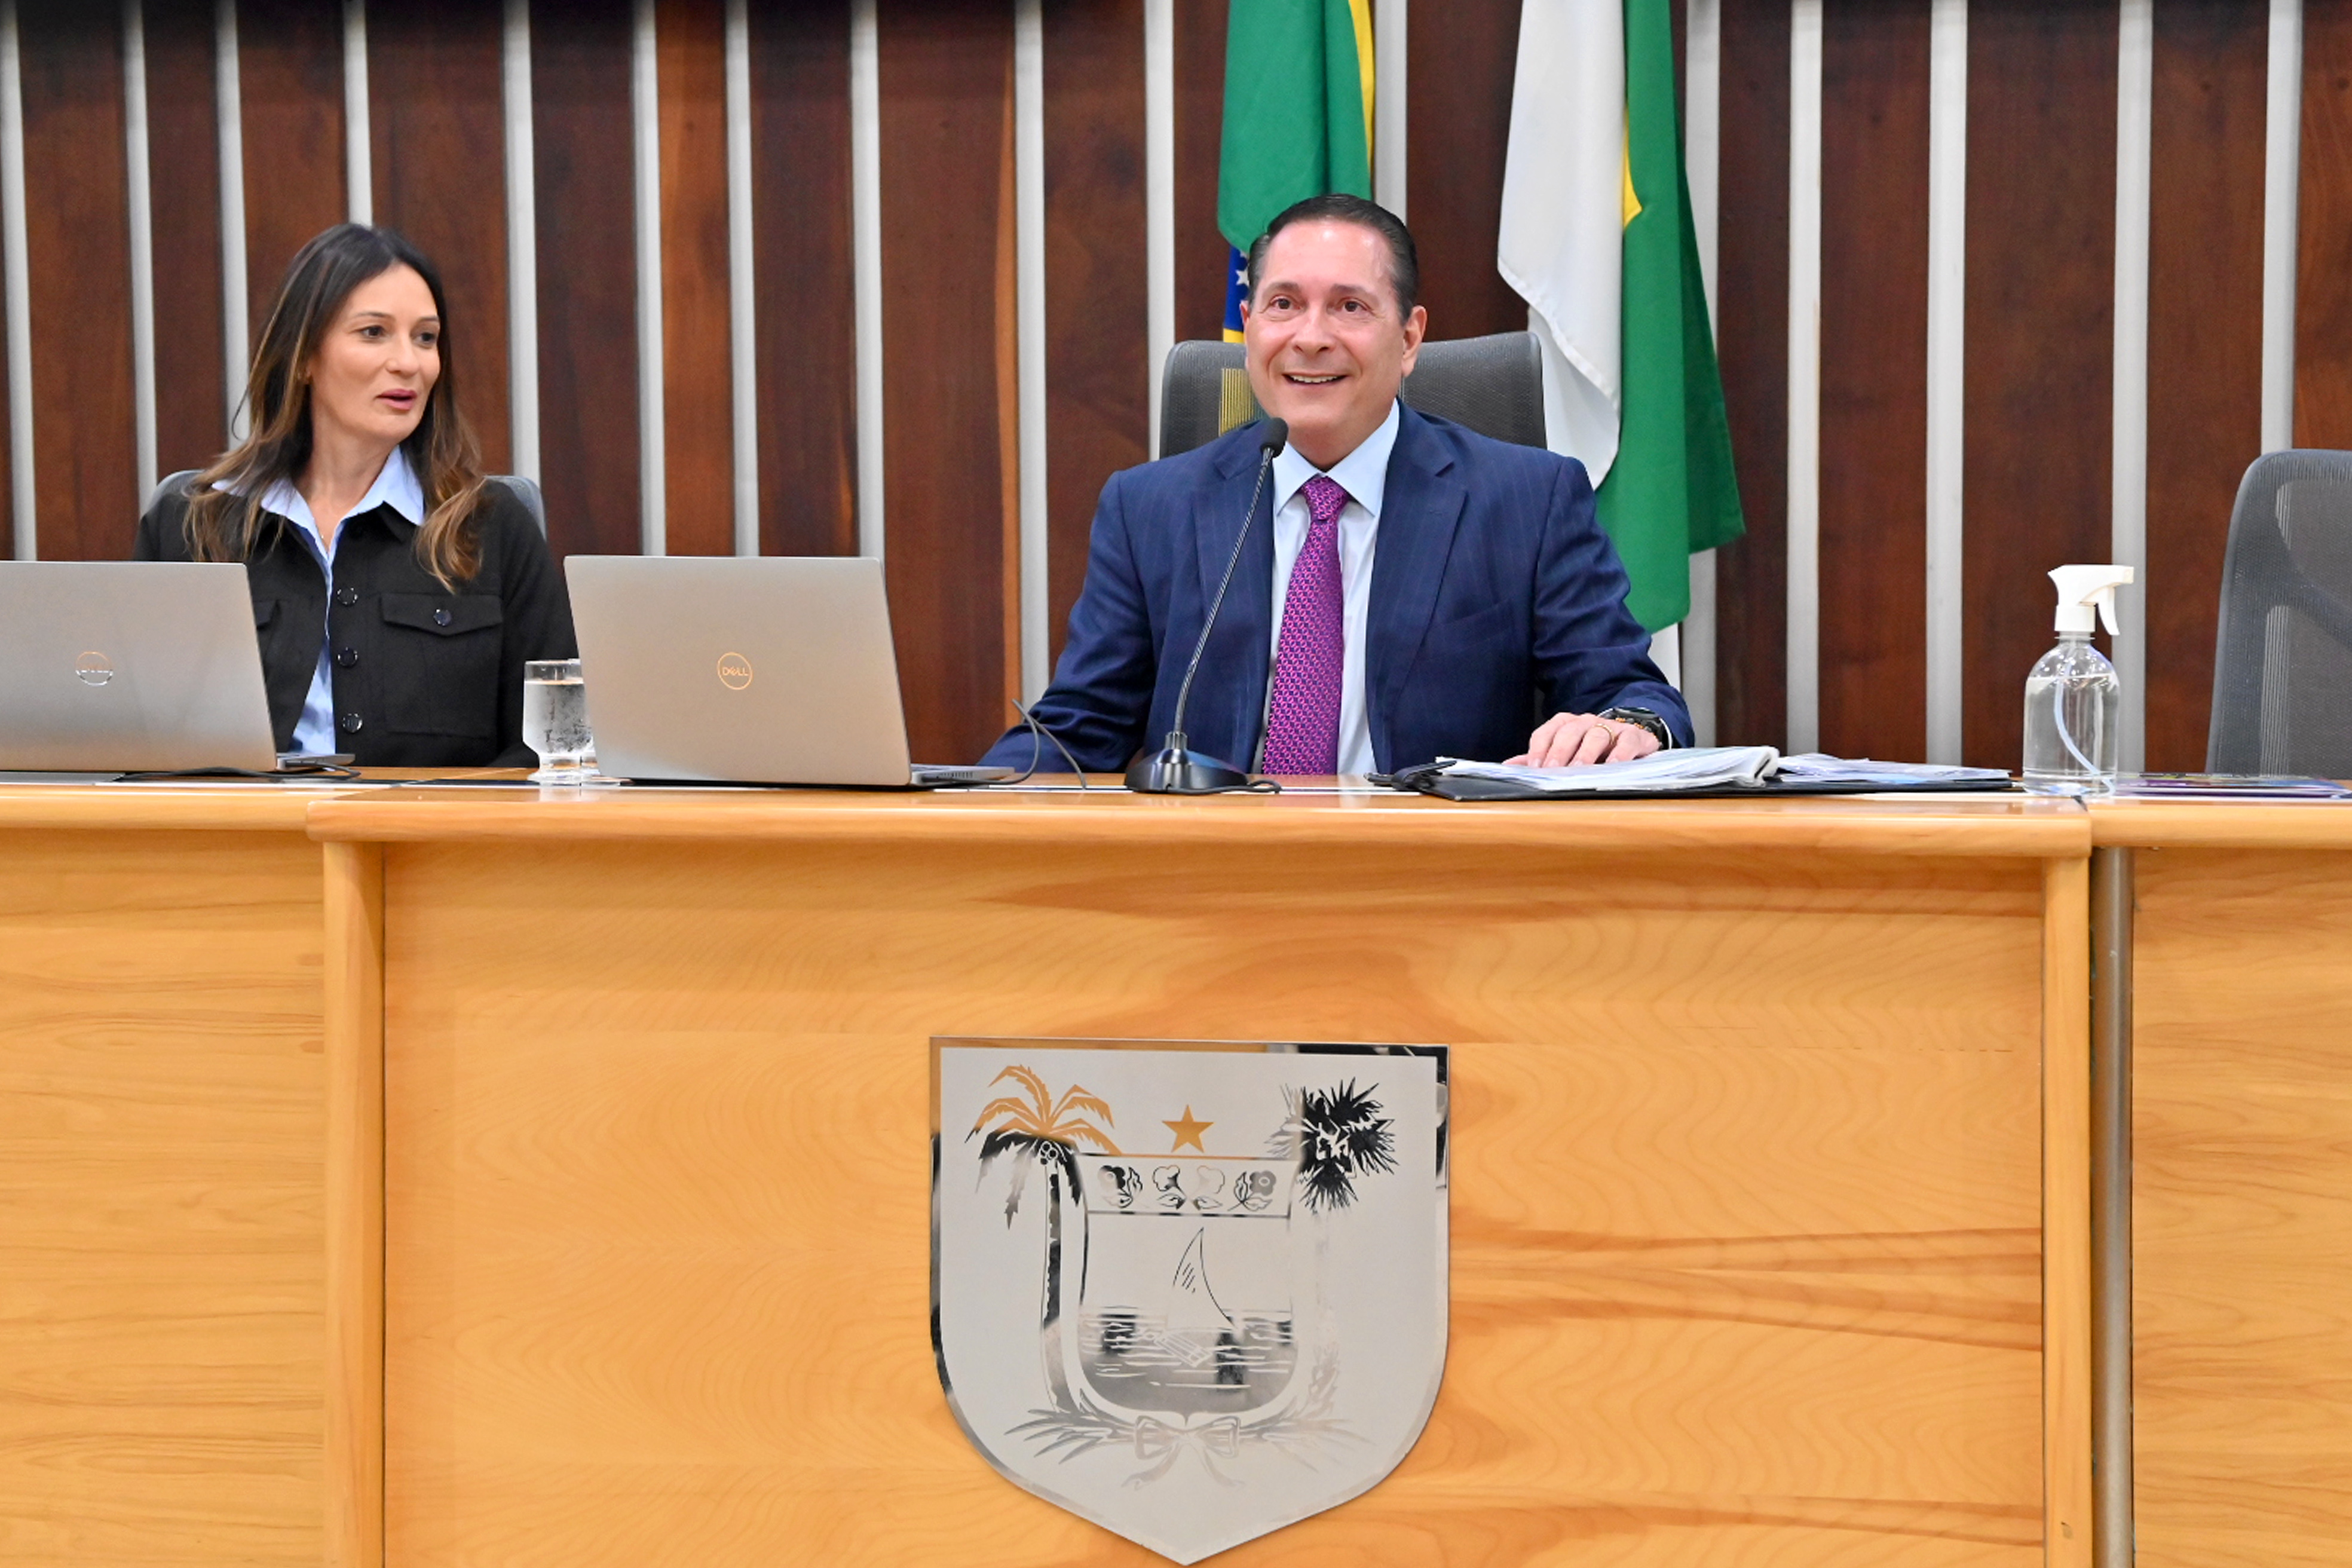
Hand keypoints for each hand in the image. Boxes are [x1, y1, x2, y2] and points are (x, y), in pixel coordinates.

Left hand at [1506, 712, 1660, 767]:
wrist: (1632, 740)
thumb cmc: (1593, 750)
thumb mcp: (1565, 753)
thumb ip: (1540, 759)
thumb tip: (1509, 767)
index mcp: (1566, 725)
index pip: (1547, 732)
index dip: (1539, 749)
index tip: (1534, 768)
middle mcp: (1587, 722)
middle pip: (1569, 731)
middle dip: (1559, 751)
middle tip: (1554, 770)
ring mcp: (1611, 727)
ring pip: (1596, 735)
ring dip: (1586, 753)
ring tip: (1580, 770)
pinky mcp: (1634, 736)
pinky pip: (1626, 741)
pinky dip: (1620, 753)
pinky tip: (1613, 766)